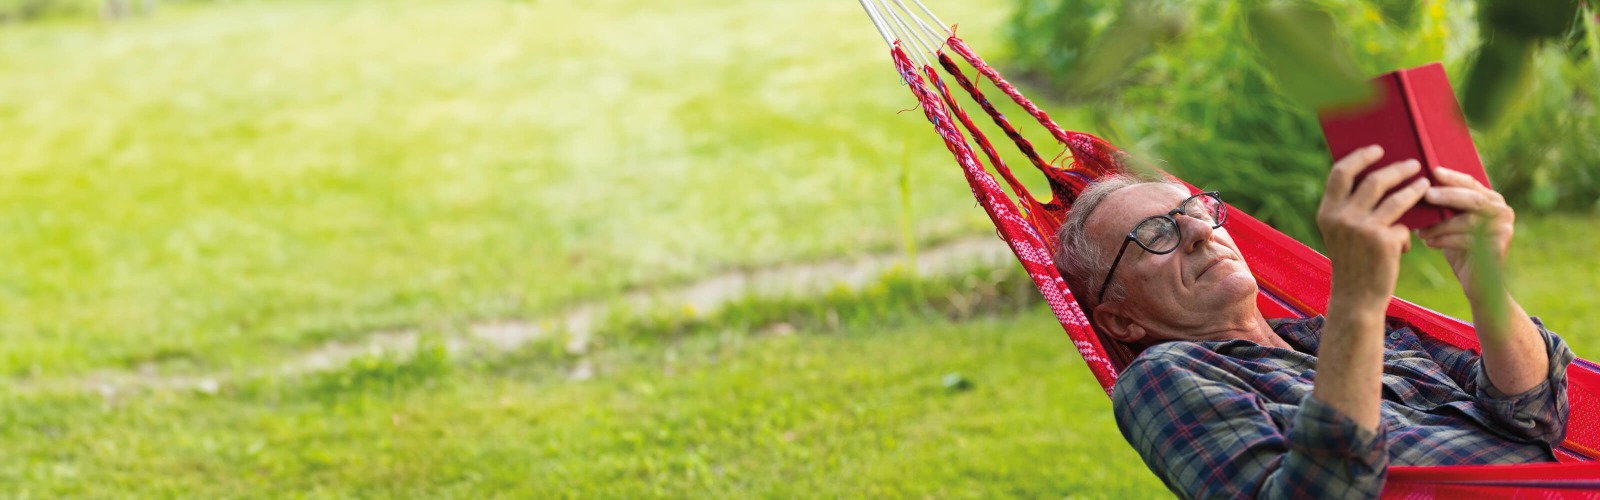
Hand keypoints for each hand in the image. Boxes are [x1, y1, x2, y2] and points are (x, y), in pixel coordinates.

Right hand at [1316, 145, 1431, 307]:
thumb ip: (1350, 208)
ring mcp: (1362, 229)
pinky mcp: (1383, 241)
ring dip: (1414, 189)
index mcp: (1327, 212)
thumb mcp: (1341, 233)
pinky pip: (1403, 226)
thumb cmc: (1352, 262)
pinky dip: (1407, 233)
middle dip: (1397, 169)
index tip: (1378, 149)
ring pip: (1396, 199)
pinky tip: (1408, 243)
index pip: (1341, 172)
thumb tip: (1378, 177)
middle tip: (1413, 164)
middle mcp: (1341, 217)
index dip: (1360, 157)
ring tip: (1425, 185)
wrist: (1355, 298)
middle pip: (1374, 180)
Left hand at [1417, 166, 1514, 297]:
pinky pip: (1467, 239)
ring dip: (1439, 224)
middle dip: (1447, 195)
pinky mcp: (1500, 244)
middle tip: (1425, 194)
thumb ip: (1444, 206)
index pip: (1470, 182)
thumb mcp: (1451, 223)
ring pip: (1467, 220)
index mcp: (1491, 199)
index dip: (1452, 177)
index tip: (1432, 171)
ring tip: (1419, 229)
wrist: (1477, 281)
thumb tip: (1415, 188)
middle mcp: (1502, 210)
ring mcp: (1504, 227)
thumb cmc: (1458, 248)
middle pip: (1472, 198)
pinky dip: (1444, 240)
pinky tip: (1428, 242)